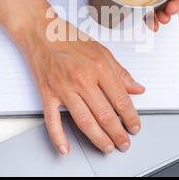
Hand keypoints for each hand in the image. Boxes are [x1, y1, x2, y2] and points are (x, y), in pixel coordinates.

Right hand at [19, 17, 144, 154]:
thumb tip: (137, 89)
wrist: (40, 32)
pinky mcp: (47, 93)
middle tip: (123, 143)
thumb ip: (121, 73)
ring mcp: (63, 87)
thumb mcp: (102, 51)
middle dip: (118, 133)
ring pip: (84, 121)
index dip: (131, 117)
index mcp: (99, 67)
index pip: (121, 99)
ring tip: (107, 147)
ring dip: (98, 138)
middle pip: (105, 114)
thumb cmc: (69, 38)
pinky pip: (52, 120)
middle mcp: (82, 78)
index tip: (135, 127)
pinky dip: (58, 136)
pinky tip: (66, 147)